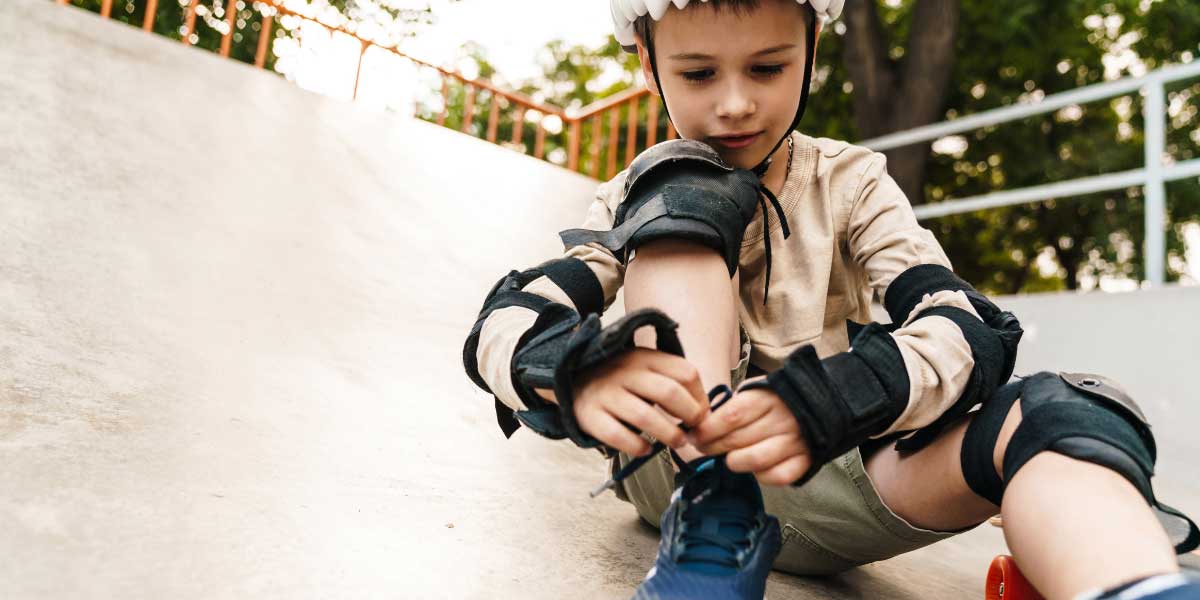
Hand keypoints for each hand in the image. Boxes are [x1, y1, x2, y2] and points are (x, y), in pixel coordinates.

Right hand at [572, 348, 709, 456]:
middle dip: (689, 416)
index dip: (700, 397)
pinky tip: (646, 449)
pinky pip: (618, 435)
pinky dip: (637, 447)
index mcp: (644, 357)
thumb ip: (673, 381)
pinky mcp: (590, 415)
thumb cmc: (620, 380)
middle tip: (693, 431)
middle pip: (668, 393)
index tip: (702, 415)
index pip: (685, 372)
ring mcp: (606, 393)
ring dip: (668, 435)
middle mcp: (625, 372)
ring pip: (645, 417)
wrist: (573, 380)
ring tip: (676, 442)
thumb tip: (705, 411)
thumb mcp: (645, 368)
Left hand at [688, 376, 811, 485]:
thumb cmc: (778, 399)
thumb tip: (702, 424)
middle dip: (712, 446)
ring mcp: (795, 442)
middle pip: (738, 440)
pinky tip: (754, 467)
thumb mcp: (756, 391)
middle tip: (703, 447)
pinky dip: (761, 475)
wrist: (823, 404)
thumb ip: (732, 406)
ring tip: (728, 458)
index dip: (708, 429)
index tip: (695, 434)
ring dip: (734, 462)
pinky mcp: (805, 460)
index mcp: (766, 398)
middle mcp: (782, 420)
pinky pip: (777, 476)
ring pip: (755, 460)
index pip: (730, 416)